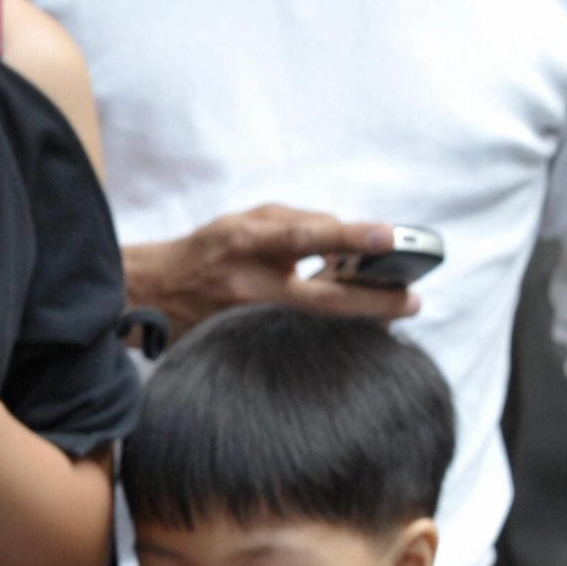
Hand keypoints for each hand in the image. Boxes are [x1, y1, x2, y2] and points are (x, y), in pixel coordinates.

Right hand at [123, 205, 417, 337]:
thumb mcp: (244, 220)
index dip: (349, 236)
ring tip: (392, 310)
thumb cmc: (207, 250)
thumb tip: (344, 234)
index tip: (389, 234)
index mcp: (248, 240)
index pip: (306, 236)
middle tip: (413, 300)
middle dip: (375, 300)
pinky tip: (352, 328)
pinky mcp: (248, 345)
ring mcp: (250, 320)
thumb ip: (294, 221)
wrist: (154, 291)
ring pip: (320, 324)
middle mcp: (250, 282)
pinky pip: (301, 340)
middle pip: (323, 297)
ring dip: (358, 317)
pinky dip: (329, 333)